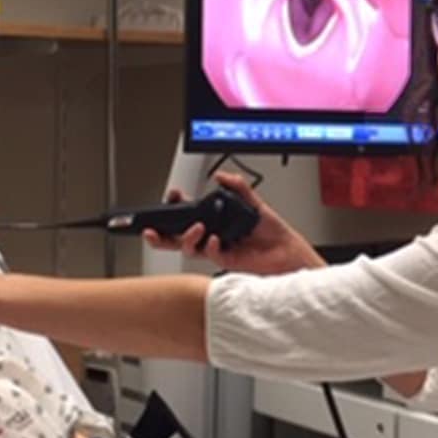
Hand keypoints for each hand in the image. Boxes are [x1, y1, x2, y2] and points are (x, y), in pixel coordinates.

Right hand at [143, 171, 324, 275]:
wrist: (286, 249)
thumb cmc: (271, 230)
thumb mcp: (253, 201)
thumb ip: (237, 186)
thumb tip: (220, 176)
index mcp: (214, 221)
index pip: (186, 216)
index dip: (175, 208)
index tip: (173, 196)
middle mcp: (211, 236)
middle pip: (177, 238)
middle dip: (160, 235)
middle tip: (151, 230)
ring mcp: (217, 249)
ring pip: (189, 248)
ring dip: (187, 237)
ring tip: (197, 227)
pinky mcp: (226, 261)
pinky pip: (210, 254)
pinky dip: (210, 246)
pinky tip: (215, 239)